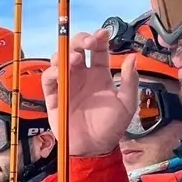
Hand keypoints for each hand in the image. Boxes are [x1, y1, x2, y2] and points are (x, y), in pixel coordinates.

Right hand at [42, 29, 139, 156]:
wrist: (94, 148)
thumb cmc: (111, 128)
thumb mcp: (127, 104)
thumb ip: (130, 81)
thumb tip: (132, 58)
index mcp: (100, 74)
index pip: (97, 49)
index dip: (99, 38)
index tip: (103, 33)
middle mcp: (82, 76)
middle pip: (77, 48)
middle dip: (80, 40)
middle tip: (88, 43)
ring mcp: (67, 84)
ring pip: (60, 59)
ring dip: (66, 54)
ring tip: (76, 60)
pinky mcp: (54, 96)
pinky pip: (48, 79)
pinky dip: (52, 71)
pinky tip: (61, 72)